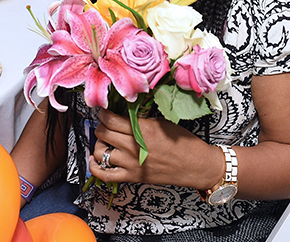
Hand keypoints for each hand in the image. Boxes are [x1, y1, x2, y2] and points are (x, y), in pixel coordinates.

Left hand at [88, 109, 222, 190]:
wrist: (194, 164)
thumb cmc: (182, 142)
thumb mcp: (161, 122)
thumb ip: (140, 119)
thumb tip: (124, 114)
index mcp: (141, 129)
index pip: (111, 119)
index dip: (103, 113)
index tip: (103, 111)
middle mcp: (133, 146)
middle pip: (103, 133)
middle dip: (101, 126)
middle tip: (105, 124)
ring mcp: (131, 163)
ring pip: (100, 152)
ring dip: (99, 144)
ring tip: (105, 141)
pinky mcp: (132, 177)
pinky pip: (105, 175)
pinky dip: (95, 167)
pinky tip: (95, 160)